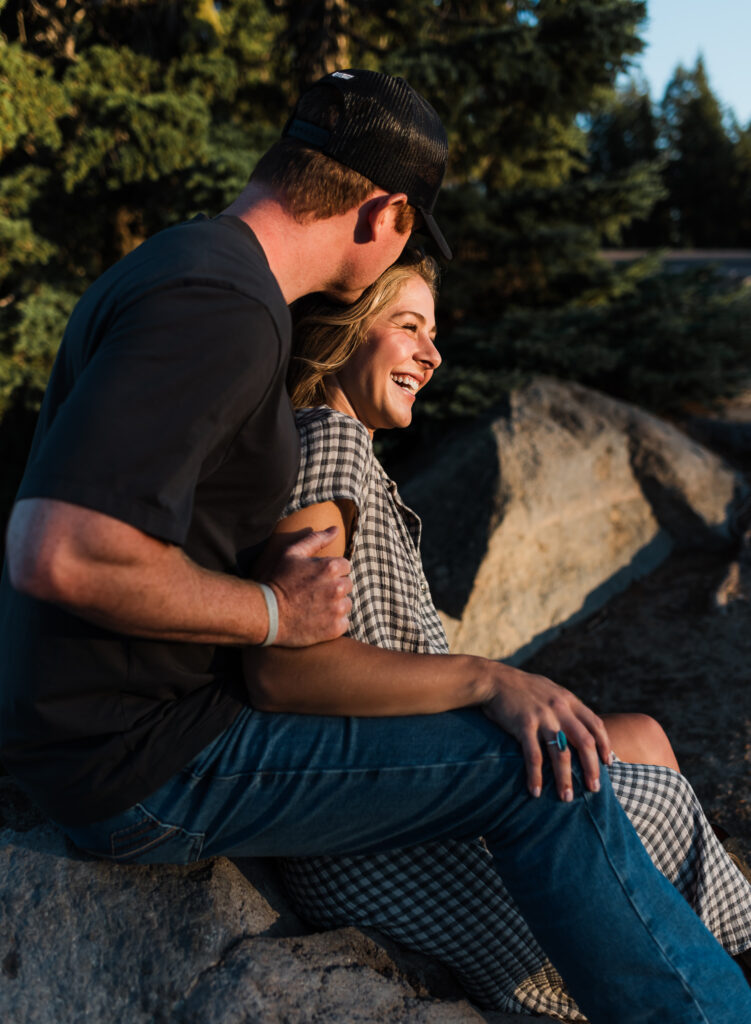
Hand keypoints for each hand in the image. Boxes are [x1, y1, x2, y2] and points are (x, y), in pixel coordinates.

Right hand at [264, 527, 352, 646]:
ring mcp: (337, 609)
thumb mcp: (292, 553)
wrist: (266, 614)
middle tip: (314, 593)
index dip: (330, 570)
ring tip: (315, 606)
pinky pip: (343, 622)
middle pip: (347, 584)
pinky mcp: (335, 628)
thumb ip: (316, 539)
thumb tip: (336, 529)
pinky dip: (334, 622)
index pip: (345, 566)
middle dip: (334, 586)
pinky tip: (317, 619)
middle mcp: (338, 587)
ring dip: (335, 604)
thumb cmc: (277, 580)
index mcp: (330, 567)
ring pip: (346, 604)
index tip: (316, 577)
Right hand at [481, 663, 611, 800]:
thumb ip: (565, 706)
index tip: (608, 764)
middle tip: (594, 788)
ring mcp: (542, 717)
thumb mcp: (551, 690)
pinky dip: (536, 775)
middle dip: (592, 768)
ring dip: (565, 778)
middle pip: (584, 742)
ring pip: (561, 753)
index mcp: (569, 700)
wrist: (495, 679)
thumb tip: (579, 726)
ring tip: (566, 798)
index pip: (596, 724)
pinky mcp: (524, 725)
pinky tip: (535, 791)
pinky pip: (533, 756)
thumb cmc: (522, 687)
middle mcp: (560, 708)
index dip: (604, 745)